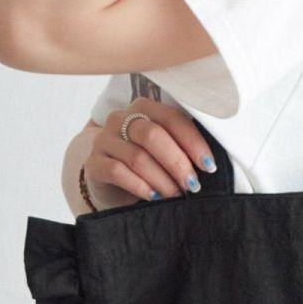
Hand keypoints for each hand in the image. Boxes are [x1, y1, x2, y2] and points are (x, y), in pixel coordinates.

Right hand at [85, 97, 219, 205]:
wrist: (111, 181)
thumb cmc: (147, 162)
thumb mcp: (164, 148)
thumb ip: (181, 146)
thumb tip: (208, 164)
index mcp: (144, 107)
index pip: (172, 118)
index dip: (193, 142)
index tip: (209, 166)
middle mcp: (120, 118)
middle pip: (152, 135)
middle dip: (177, 162)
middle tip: (192, 185)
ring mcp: (104, 139)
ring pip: (137, 157)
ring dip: (162, 179)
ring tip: (175, 194)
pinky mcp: (94, 163)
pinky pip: (118, 172)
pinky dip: (140, 186)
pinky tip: (154, 196)